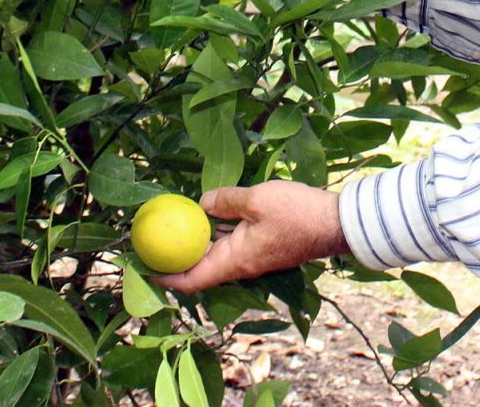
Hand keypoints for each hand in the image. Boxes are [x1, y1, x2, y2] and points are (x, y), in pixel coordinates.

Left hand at [154, 181, 349, 293]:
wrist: (337, 223)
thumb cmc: (298, 214)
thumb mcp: (256, 200)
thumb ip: (225, 201)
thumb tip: (202, 203)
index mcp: (235, 261)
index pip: (192, 280)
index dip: (165, 278)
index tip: (142, 269)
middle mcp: (242, 265)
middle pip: (201, 269)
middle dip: (176, 258)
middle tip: (153, 241)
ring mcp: (254, 256)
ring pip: (217, 254)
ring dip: (197, 243)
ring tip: (174, 225)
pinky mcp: (264, 245)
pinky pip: (232, 242)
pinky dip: (217, 233)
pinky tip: (209, 213)